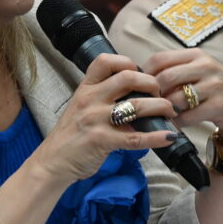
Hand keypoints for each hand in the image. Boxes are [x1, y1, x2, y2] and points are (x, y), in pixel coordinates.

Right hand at [33, 53, 176, 185]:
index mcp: (86, 88)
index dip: (128, 62)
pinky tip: (168, 137)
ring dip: (160, 107)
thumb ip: (103, 97)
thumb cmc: (71, 135)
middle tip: (161, 94)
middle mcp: (90, 99)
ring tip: (169, 112)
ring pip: (136, 106)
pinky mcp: (102, 141)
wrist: (52, 162)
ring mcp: (95, 120)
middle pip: (128, 78)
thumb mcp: (81, 107)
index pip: (106, 61)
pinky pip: (135, 137)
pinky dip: (156, 137)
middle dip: (152, 84)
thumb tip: (136, 93)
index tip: (140, 73)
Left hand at [141, 48, 222, 158]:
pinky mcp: (220, 105)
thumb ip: (175, 70)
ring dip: (166, 110)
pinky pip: (189, 116)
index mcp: (196, 55)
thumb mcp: (197, 71)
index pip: (160, 59)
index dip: (146, 74)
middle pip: (166, 78)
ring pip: (176, 98)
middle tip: (151, 104)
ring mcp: (215, 85)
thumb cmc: (214, 88)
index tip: (142, 87)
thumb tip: (142, 79)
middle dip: (154, 94)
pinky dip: (179, 121)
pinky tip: (178, 123)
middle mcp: (206, 66)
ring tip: (165, 115)